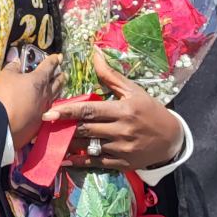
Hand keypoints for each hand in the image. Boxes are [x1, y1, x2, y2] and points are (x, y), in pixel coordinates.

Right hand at [0, 54, 61, 152]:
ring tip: (61, 88)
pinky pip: (49, 112)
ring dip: (59, 91)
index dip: (53, 60)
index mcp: (38, 80)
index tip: (57, 57)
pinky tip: (50, 109)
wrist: (3, 125)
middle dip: (60, 77)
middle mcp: (46, 95)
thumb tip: (16, 61)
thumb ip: (12, 67)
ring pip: (55, 98)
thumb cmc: (4, 96)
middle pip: (57, 83)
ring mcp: (44, 110)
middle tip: (64, 74)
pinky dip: (51, 108)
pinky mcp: (40, 124)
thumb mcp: (5, 76)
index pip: (48, 66)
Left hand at [45, 47, 184, 171]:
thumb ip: (111, 75)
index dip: (68, 111)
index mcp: (124, 111)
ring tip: (51, 139)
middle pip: (86, 129)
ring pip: (88, 146)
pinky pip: (95, 163)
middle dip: (64, 127)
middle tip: (45, 125)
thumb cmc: (150, 111)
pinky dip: (78, 162)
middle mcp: (122, 130)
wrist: (171, 139)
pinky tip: (64, 160)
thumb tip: (95, 53)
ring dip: (68, 144)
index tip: (50, 112)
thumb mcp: (133, 90)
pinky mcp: (121, 164)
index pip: (91, 110)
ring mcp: (121, 149)